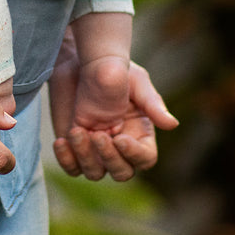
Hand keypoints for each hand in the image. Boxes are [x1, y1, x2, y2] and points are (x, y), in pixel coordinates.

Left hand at [49, 28, 176, 181]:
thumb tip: (173, 125)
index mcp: (140, 134)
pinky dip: (66, 159)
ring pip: (95, 173)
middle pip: (122, 172)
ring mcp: (96, 150)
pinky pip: (72, 168)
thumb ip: (152, 104)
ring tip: (76, 132)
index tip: (120, 138)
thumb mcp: (137, 82)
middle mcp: (120, 147)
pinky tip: (62, 141)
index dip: (134, 154)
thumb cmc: (114, 69)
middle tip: (98, 135)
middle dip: (110, 158)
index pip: (145, 159)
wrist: (80, 61)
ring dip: (86, 157)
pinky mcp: (74, 148)